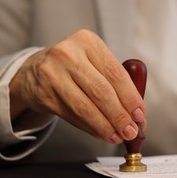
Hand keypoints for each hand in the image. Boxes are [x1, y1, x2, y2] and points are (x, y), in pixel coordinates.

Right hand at [9, 30, 146, 143]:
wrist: (35, 70)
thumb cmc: (74, 66)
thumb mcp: (94, 62)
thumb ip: (116, 84)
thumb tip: (138, 116)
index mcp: (88, 41)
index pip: (115, 74)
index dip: (131, 98)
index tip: (140, 115)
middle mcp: (68, 54)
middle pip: (101, 92)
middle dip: (120, 116)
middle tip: (131, 131)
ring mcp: (52, 73)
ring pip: (85, 107)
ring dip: (105, 126)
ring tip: (118, 136)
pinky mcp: (43, 94)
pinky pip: (72, 116)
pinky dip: (90, 128)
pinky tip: (101, 133)